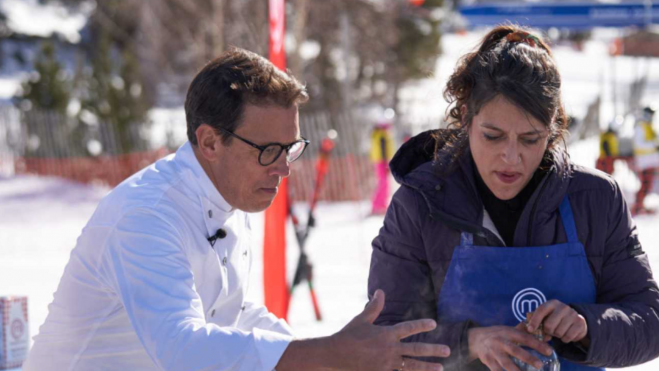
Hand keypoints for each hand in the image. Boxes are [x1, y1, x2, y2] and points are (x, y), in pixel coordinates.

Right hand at [331, 289, 450, 370]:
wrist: (335, 356)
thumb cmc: (348, 336)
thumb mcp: (361, 319)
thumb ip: (374, 307)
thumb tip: (381, 291)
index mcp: (386, 334)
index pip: (408, 328)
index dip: (421, 325)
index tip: (434, 324)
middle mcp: (390, 349)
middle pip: (416, 349)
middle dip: (433, 350)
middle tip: (448, 350)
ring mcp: (387, 364)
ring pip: (412, 366)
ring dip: (427, 367)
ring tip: (441, 368)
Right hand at [468, 325, 552, 370]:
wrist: (476, 339)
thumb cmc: (497, 335)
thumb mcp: (508, 329)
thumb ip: (523, 331)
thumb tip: (544, 333)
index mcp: (508, 333)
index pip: (524, 338)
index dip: (537, 344)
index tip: (549, 351)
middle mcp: (501, 341)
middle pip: (515, 350)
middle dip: (527, 357)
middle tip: (539, 365)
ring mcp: (493, 352)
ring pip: (505, 363)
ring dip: (516, 370)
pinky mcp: (487, 360)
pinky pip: (496, 370)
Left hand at [527, 299, 587, 343]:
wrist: (575, 320)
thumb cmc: (555, 319)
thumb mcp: (546, 316)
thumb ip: (537, 321)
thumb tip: (530, 330)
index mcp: (552, 303)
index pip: (541, 310)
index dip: (534, 321)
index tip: (530, 330)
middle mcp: (563, 307)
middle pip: (549, 325)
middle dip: (548, 331)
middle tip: (550, 331)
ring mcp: (573, 314)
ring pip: (558, 332)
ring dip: (557, 335)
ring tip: (559, 331)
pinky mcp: (580, 323)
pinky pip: (568, 337)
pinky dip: (565, 339)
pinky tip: (566, 334)